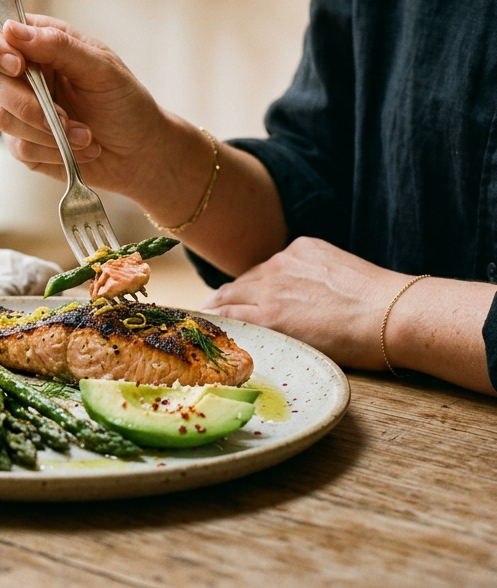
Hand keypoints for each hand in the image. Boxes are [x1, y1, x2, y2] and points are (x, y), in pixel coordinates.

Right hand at [0, 10, 166, 202]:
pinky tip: (80, 148)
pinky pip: (19, 147)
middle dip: (28, 103)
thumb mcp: (100, 67)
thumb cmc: (124, 101)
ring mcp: (19, 110)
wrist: (140, 151)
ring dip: (48, 131)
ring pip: (3, 118)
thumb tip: (12, 29)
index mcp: (37, 43)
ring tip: (84, 135)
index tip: (18, 65)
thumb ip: (58, 46)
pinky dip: (53, 150)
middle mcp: (22, 74)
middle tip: (63, 116)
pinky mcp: (23, 143)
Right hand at [201, 236, 407, 368]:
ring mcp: (286, 261)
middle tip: (212, 310)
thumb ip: (268, 333)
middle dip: (221, 300)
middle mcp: (269, 284)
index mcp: (268, 316)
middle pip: (230, 289)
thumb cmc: (356, 345)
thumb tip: (247, 325)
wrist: (396, 315)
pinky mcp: (304, 246)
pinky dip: (279, 270)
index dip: (209, 316)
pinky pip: (280, 258)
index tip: (201, 321)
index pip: (222, 310)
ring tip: (252, 298)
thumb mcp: (302, 350)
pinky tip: (290, 282)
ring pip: (254, 273)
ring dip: (250, 285)